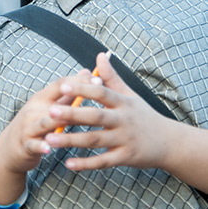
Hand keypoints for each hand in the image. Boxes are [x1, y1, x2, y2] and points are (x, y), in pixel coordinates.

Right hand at [0, 70, 97, 207]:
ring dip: (56, 122)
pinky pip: (34, 144)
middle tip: (95, 102)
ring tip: (70, 122)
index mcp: (42, 98)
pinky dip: (41, 146)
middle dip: (74, 102)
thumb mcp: (49, 106)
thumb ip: (69, 93)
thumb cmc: (36, 123)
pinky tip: (49, 149)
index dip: (78, 82)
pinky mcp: (25, 144)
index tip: (98, 81)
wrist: (11, 146)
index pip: (60, 85)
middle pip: (55, 104)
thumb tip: (86, 72)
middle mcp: (34, 109)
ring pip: (45, 123)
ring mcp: (28, 126)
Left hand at [44, 52, 172, 170]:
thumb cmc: (143, 115)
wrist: (170, 143)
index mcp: (122, 102)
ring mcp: (124, 140)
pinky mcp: (125, 158)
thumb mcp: (129, 94)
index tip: (62, 86)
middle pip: (95, 117)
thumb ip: (111, 77)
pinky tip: (68, 163)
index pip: (101, 93)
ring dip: (71, 140)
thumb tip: (99, 55)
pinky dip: (86, 163)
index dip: (82, 89)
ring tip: (49, 139)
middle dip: (72, 114)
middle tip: (50, 112)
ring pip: (95, 140)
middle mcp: (123, 121)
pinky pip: (103, 161)